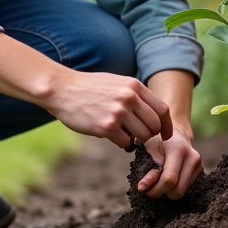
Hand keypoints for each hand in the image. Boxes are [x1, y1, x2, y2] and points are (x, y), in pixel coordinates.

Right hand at [43, 70, 172, 148]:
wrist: (61, 89)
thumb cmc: (88, 87)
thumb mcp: (116, 82)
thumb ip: (134, 95)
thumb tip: (151, 114)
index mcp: (134, 86)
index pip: (162, 110)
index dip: (166, 125)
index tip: (165, 135)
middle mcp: (129, 98)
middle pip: (155, 125)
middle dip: (150, 135)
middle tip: (138, 136)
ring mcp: (118, 112)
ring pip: (143, 136)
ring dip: (136, 141)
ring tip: (125, 136)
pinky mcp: (106, 127)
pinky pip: (125, 143)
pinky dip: (122, 144)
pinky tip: (113, 137)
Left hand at [137, 131, 202, 199]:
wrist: (174, 132)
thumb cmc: (157, 139)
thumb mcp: (147, 150)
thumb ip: (146, 169)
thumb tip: (143, 188)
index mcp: (179, 149)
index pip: (169, 179)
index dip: (155, 189)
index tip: (142, 188)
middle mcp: (193, 157)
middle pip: (177, 191)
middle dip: (161, 192)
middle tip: (150, 187)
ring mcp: (199, 165)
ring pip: (182, 192)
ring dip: (168, 192)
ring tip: (159, 180)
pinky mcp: (201, 171)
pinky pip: (186, 189)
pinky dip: (174, 188)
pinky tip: (168, 179)